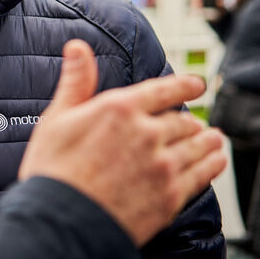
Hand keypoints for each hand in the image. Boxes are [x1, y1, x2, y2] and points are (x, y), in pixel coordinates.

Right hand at [18, 39, 226, 245]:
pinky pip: (202, 174)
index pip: (164, 90)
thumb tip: (77, 48)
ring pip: (198, 145)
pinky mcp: (171, 195)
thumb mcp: (57, 118)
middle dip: (189, 120)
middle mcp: (146, 133)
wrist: (60, 219)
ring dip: (207, 139)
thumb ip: (76, 81)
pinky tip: (215, 160)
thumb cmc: (52, 170)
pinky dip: (212, 164)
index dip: (185, 85)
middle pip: (182, 120)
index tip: (196, 84)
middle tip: (192, 122)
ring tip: (212, 139)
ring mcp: (162, 165)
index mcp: (119, 110)